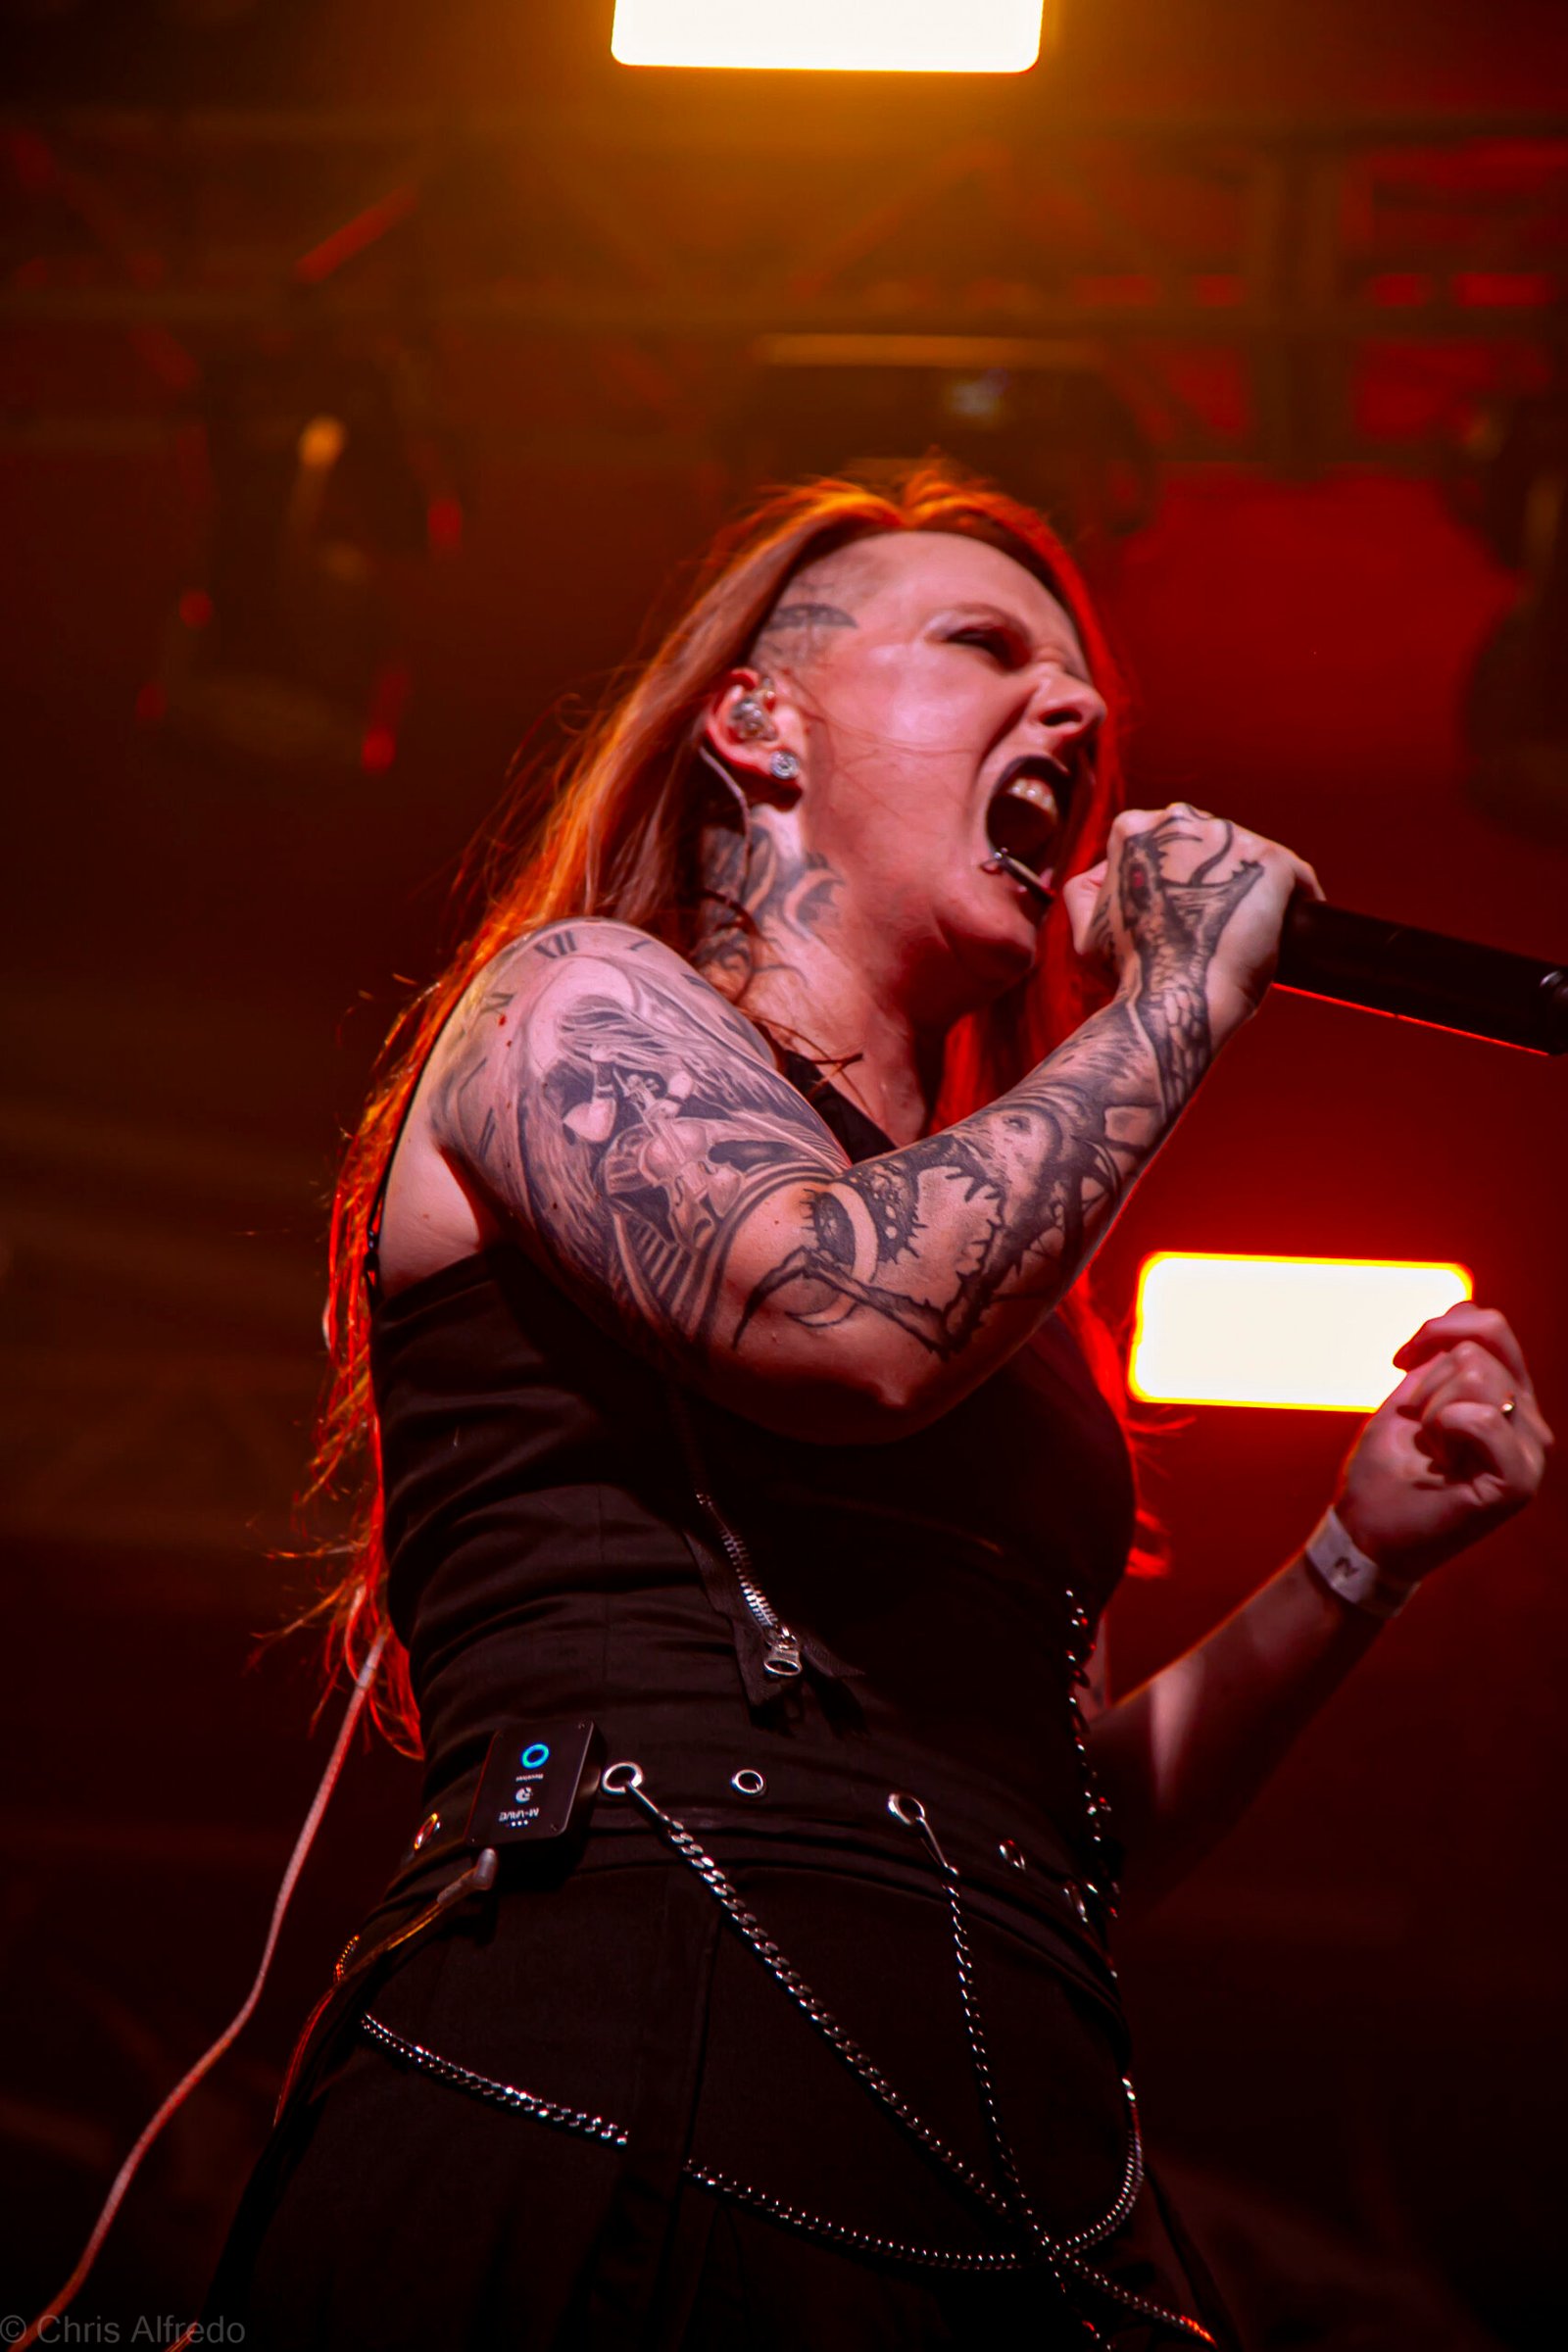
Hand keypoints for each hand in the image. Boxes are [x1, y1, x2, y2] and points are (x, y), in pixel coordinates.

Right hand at [1062, 805, 1319, 1041]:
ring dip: (1256, 889)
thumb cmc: (1131, 971)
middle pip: (1213, 845)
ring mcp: (1230, 836)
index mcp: (1133, 829)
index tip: (1188, 909)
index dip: (1180, 878)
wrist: (1175, 995)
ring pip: (1251, 860)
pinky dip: (1300, 899)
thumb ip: (1089, 891)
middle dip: (1219, 878)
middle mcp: (1182, 819)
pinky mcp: (1273, 861)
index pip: (1169, 843)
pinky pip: (1296, 877)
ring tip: (1256, 930)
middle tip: (1220, 922)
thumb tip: (1104, 875)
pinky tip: (1297, 924)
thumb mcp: (1088, 927)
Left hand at [1335, 1303, 1552, 1578]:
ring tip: (1432, 1452)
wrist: (1368, 1529)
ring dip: (1430, 1411)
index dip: (1437, 1329)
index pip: (1490, 1326)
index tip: (1400, 1360)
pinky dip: (1444, 1430)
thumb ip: (1445, 1353)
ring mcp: (1529, 1451)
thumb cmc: (1387, 1467)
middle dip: (1427, 1382)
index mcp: (1508, 1397)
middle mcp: (1528, 1421)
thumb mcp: (1412, 1394)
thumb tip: (1468, 1310)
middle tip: (1417, 1427)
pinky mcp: (1519, 1482)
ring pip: (1477, 1377)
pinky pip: (1481, 1418)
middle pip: (1478, 1349)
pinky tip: (1441, 1464)